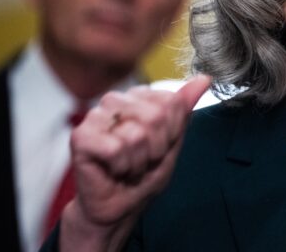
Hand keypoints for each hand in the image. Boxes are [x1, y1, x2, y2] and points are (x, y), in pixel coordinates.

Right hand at [60, 75, 210, 249]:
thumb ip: (185, 108)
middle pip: (156, 116)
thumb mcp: (174, 140)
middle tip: (143, 159)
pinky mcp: (81, 136)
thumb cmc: (145, 173)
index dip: (172, 131)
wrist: (120, 206)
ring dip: (138, 160)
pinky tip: (113, 169)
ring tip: (128, 165)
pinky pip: (115, 148)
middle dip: (157, 148)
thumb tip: (204, 78)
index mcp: (140, 96)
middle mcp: (117, 100)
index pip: (173, 102)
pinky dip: (121, 166)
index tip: (160, 145)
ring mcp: (96, 115)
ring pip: (136, 134)